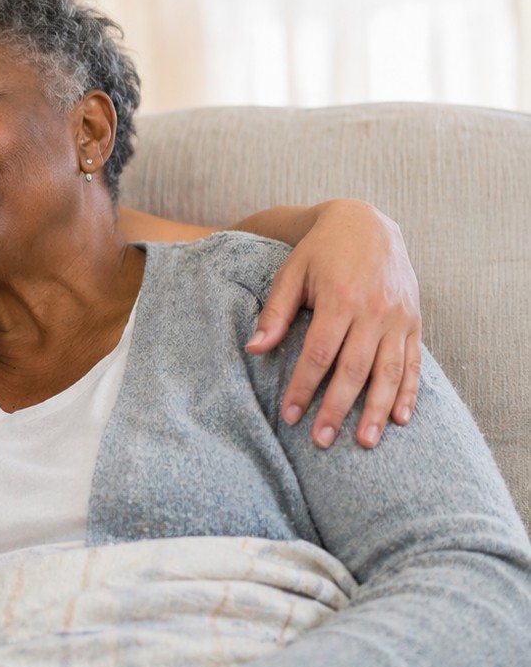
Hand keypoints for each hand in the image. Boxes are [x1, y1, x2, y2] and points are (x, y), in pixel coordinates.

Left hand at [247, 199, 420, 448]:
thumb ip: (275, 313)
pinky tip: (400, 420)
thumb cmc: (319, 252)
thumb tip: (253, 349)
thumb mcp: (291, 274)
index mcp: (340, 299)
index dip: (304, 387)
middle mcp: (374, 310)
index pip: (320, 354)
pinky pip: (413, 362)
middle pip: (355, 369)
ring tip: (364, 442)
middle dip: (338, 408)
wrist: (367, 224)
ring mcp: (398, 317)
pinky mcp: (414, 321)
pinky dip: (409, 393)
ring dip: (377, 410)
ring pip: (389, 371)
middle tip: (322, 440)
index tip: (290, 415)